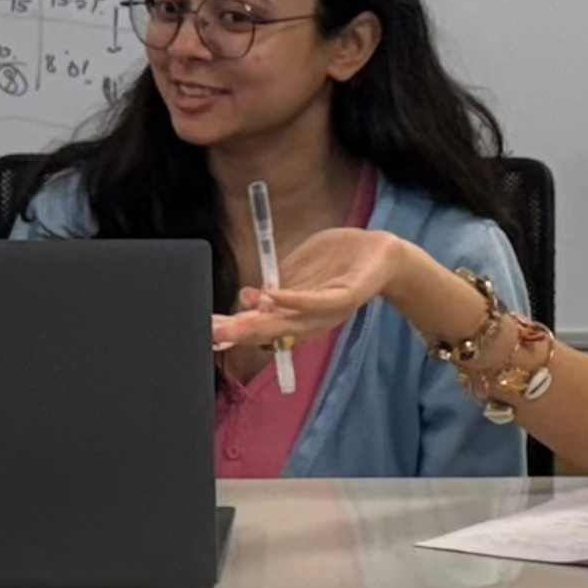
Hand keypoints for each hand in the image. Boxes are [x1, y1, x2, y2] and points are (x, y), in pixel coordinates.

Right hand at [209, 226, 428, 358]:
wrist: (379, 255)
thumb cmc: (335, 262)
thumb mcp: (298, 270)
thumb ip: (275, 284)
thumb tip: (249, 297)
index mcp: (295, 313)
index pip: (260, 324)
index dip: (234, 326)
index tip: (208, 327)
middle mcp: (309, 318)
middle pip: (269, 328)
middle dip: (239, 331)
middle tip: (212, 333)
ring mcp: (326, 310)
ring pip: (289, 321)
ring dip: (259, 321)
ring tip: (234, 322)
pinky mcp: (344, 298)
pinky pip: (315, 301)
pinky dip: (292, 300)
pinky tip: (272, 296)